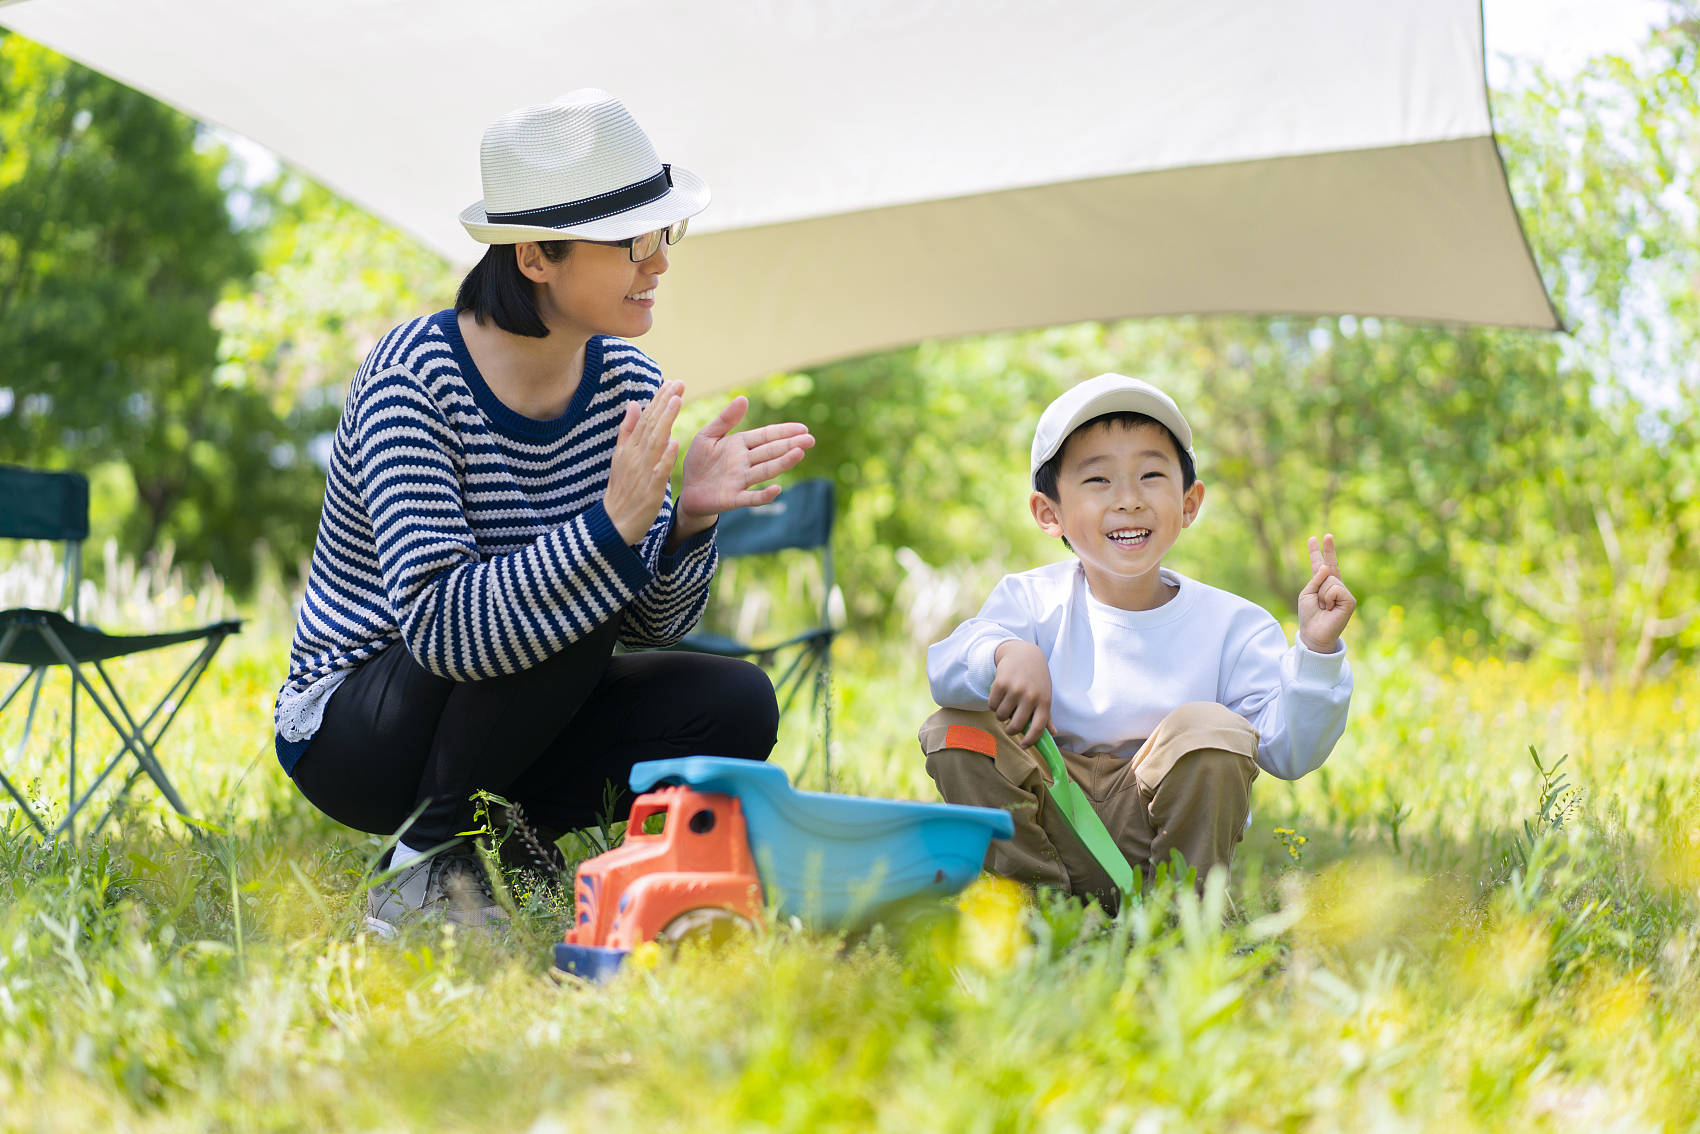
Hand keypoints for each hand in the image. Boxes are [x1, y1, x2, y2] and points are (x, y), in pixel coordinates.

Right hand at [604, 380, 682, 543]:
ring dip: (665, 421)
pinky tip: (674, 443)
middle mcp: (635, 455)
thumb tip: (633, 404)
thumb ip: (627, 430)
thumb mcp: (620, 456)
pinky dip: (665, 457)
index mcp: (630, 447)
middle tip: (678, 383)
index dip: (658, 399)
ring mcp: (642, 471)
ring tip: (677, 401)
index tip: (670, 382)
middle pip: (651, 424)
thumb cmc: (622, 488)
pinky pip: (658, 470)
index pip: (646, 418)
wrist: (615, 521)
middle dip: (664, 402)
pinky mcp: (650, 489)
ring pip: (655, 442)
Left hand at [675, 396, 814, 539]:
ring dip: (783, 463)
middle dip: (790, 445)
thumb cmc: (699, 461)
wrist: (687, 490)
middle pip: (771, 451)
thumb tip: (744, 398)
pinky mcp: (734, 498)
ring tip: (799, 454)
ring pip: (766, 470)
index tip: (803, 428)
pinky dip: (764, 495)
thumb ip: (725, 419)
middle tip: (810, 440)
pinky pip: (751, 498)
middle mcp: (745, 462)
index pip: (766, 436)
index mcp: (740, 445)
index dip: (784, 432)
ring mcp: (741, 480)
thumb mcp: (707, 435)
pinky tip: (776, 489)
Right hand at [989, 640, 1051, 748]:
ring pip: (1001, 716)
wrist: (1023, 653)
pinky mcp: (1001, 683)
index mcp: (1044, 701)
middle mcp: (1030, 696)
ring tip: (1006, 706)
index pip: (1038, 728)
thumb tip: (1053, 733)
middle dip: (1011, 730)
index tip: (1024, 746)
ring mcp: (1015, 689)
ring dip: (1001, 715)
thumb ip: (1047, 715)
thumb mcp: (1045, 694)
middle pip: (1016, 726)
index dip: (1030, 741)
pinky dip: (993, 705)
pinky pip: (992, 704)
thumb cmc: (1036, 678)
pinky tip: (999, 697)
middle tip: (1010, 726)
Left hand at [1298, 533, 1355, 652]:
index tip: (1315, 538)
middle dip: (1327, 550)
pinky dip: (1329, 598)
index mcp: (1323, 584)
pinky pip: (1335, 589)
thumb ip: (1315, 579)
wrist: (1314, 633)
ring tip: (1324, 607)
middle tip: (1327, 535)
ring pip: (1330, 580)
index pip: (1321, 565)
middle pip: (1329, 565)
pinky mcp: (1350, 600)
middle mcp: (1335, 586)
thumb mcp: (1306, 593)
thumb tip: (1327, 567)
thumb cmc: (1309, 615)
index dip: (1319, 552)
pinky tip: (1330, 608)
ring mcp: (1344, 592)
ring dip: (1322, 594)